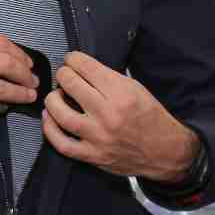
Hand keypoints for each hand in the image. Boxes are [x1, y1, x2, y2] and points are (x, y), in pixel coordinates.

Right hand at [0, 31, 37, 128]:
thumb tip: (3, 53)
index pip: (0, 43)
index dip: (20, 54)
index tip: (28, 62)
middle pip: (6, 64)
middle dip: (26, 74)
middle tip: (34, 81)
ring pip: (0, 89)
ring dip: (19, 94)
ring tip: (27, 96)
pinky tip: (3, 108)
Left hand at [42, 52, 197, 182]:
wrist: (165, 151)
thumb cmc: (151, 118)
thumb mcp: (136, 88)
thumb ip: (108, 79)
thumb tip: (82, 69)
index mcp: (122, 93)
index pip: (86, 67)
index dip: (73, 59)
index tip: (71, 60)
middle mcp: (108, 114)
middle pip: (71, 84)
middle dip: (63, 74)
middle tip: (64, 75)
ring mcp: (99, 136)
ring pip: (61, 114)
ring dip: (52, 100)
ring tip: (55, 96)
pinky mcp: (93, 155)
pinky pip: (62, 144)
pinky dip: (50, 130)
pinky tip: (50, 119)